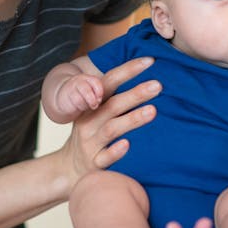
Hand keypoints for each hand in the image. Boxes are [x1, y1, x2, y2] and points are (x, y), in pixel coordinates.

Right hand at [58, 57, 160, 191]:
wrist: (69, 167)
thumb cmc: (92, 132)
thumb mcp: (96, 111)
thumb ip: (114, 95)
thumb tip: (147, 72)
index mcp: (92, 105)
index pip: (109, 82)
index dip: (128, 70)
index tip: (150, 60)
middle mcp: (90, 121)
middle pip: (113, 105)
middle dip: (136, 94)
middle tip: (158, 85)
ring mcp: (91, 143)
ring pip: (111, 129)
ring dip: (132, 119)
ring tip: (153, 110)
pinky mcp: (94, 163)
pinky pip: (104, 157)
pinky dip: (115, 151)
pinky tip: (128, 144)